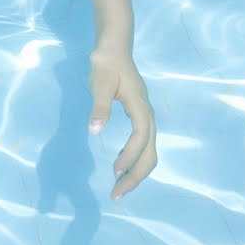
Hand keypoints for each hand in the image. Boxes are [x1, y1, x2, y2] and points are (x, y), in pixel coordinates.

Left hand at [88, 50, 157, 199]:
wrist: (115, 49)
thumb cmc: (106, 64)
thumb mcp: (99, 83)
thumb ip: (99, 107)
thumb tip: (95, 131)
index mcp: (141, 107)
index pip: (141, 138)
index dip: (129, 156)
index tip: (114, 172)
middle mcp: (148, 115)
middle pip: (150, 152)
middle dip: (136, 176)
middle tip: (117, 195)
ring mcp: (146, 117)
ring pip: (149, 151)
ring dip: (136, 171)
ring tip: (119, 188)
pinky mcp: (140, 117)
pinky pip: (143, 145)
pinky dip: (135, 160)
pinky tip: (122, 168)